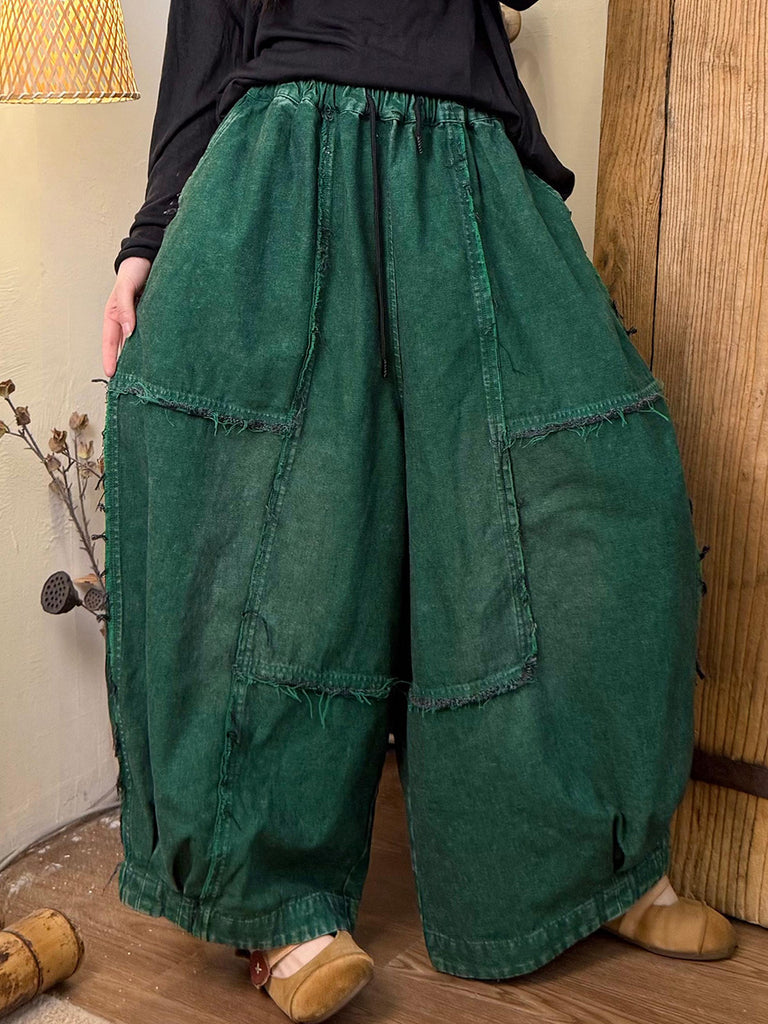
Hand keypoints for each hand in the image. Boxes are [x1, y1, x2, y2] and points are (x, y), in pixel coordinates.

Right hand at [102, 256, 151, 377]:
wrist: (150, 256)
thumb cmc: (135, 269)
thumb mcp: (127, 287)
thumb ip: (126, 307)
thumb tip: (127, 332)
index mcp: (114, 314)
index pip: (110, 341)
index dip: (110, 358)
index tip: (111, 375)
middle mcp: (126, 320)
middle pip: (123, 346)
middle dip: (124, 364)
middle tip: (129, 385)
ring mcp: (139, 320)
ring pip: (137, 343)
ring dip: (139, 358)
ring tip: (145, 377)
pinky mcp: (153, 318)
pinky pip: (152, 336)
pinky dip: (153, 347)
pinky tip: (160, 358)